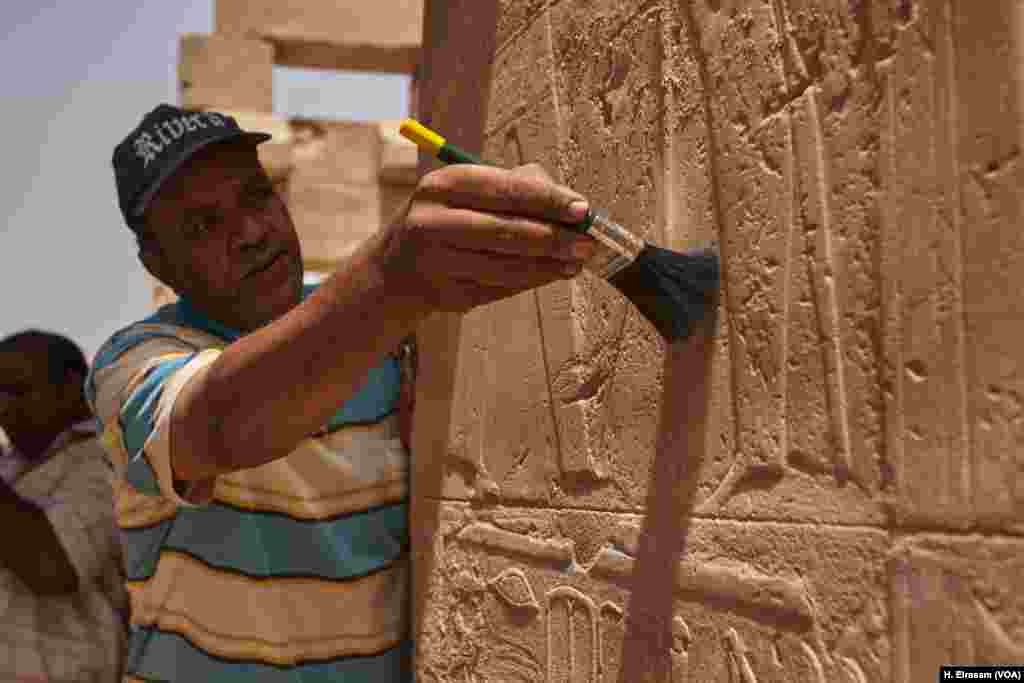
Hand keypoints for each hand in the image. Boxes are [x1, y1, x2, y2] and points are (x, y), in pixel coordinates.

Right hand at [372, 163, 596, 312]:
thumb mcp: (468, 192)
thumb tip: (569, 204)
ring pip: (506, 266)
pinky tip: (552, 274)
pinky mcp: (446, 294)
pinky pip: (499, 288)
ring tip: (577, 262)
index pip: (505, 190)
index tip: (582, 209)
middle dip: (554, 238)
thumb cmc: (448, 220)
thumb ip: (516, 188)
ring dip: (548, 266)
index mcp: (443, 185)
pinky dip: (531, 282)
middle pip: (506, 231)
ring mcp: (437, 262)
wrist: (396, 270)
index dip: (548, 200)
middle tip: (588, 243)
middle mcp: (434, 221)